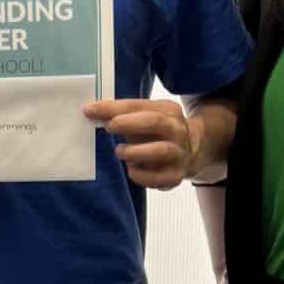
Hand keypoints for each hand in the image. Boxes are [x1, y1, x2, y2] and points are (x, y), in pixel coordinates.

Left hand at [83, 98, 199, 188]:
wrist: (192, 151)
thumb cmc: (158, 132)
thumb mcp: (145, 117)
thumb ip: (121, 115)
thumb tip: (91, 112)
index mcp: (168, 111)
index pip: (139, 105)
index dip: (113, 108)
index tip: (91, 110)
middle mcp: (177, 130)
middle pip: (155, 122)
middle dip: (129, 124)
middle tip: (109, 127)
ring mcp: (179, 154)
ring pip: (161, 151)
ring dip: (136, 151)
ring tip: (120, 152)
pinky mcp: (176, 175)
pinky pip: (160, 178)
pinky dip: (143, 176)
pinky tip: (131, 170)